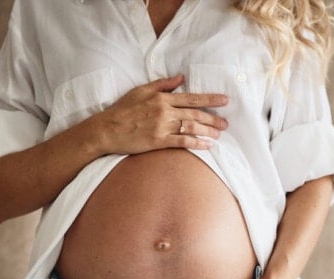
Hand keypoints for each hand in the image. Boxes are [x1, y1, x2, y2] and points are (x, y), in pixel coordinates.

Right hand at [93, 74, 228, 154]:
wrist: (107, 129)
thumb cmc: (123, 110)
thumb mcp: (141, 90)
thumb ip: (163, 84)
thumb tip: (181, 78)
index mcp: (162, 98)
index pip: (191, 98)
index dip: (210, 99)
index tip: (224, 100)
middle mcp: (164, 111)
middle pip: (195, 114)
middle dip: (213, 118)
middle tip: (226, 123)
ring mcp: (162, 126)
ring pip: (191, 128)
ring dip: (208, 131)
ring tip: (219, 135)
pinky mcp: (158, 141)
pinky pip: (182, 142)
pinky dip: (197, 143)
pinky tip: (207, 146)